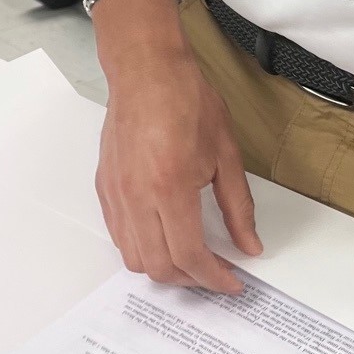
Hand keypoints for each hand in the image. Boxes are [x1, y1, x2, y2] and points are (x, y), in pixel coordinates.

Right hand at [94, 0, 261, 293]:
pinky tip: (164, 234)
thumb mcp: (227, 155)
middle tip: (215, 272)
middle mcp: (137, 197)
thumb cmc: (186, 100)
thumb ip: (238, 207)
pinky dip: (142, 247)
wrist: (147, 70)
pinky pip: (119, 235)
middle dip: (191, 280)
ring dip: (164, 267)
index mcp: (170, 188)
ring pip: (134, 257)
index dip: (214, 278)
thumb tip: (249, 245)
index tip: (233, 282)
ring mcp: (116, 194)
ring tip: (190, 256)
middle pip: (159, 266)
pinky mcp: (105, 188)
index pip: (190, 255)